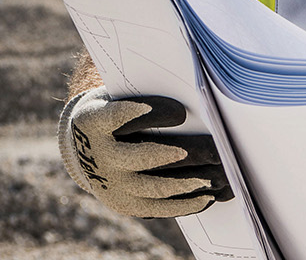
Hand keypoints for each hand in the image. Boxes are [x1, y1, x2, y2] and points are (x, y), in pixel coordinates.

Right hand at [57, 87, 232, 218]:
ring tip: (220, 176)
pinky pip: (156, 208)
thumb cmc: (120, 114)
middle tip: (218, 150)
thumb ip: (151, 99)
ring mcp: (108, 183)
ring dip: (190, 182)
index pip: (118, 116)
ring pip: (153, 186)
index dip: (147, 114)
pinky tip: (209, 196)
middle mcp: (97, 155)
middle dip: (186, 153)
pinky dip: (185, 203)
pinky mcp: (122, 203)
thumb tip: (197, 112)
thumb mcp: (123, 98)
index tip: (180, 112)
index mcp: (93, 121)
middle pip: (144, 156)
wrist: (85, 146)